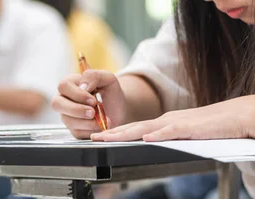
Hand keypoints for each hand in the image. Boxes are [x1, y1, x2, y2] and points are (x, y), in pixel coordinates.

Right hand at [51, 70, 126, 138]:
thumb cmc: (110, 92)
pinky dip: (91, 130)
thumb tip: (82, 86)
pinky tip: (101, 126)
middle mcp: (64, 99)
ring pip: (67, 120)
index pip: (63, 86)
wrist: (119, 109)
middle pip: (57, 104)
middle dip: (76, 110)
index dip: (77, 94)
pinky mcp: (73, 129)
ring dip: (87, 122)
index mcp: (70, 84)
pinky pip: (77, 132)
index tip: (93, 100)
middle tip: (93, 112)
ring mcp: (67, 115)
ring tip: (103, 119)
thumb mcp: (107, 78)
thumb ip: (93, 76)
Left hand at [91, 96, 254, 141]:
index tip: (97, 136)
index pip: (133, 128)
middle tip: (93, 137)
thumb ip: (165, 137)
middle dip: (112, 132)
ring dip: (126, 133)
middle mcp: (165, 120)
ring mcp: (177, 123)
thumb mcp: (181, 132)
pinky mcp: (191, 128)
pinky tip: (146, 138)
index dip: (114, 132)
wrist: (235, 116)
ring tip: (108, 137)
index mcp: (162, 122)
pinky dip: (158, 134)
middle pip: (134, 127)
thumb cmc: (210, 126)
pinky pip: (172, 131)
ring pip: (146, 128)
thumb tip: (148, 142)